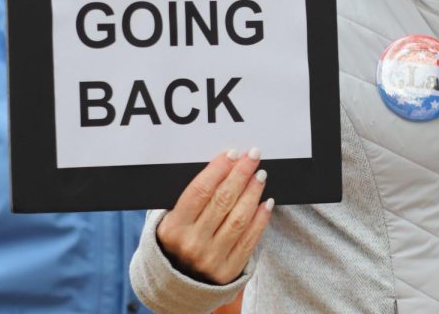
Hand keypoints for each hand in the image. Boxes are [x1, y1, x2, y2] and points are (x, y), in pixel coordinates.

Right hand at [156, 148, 273, 284]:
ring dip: (253, 193)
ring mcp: (211, 259)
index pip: (200, 191)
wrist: (177, 284)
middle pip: (223, 200)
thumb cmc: (177, 241)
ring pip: (238, 218)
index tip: (233, 153)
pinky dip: (261, 219)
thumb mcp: (171, 220)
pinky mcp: (228, 271)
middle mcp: (192, 243)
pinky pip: (249, 240)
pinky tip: (266, 202)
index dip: (219, 169)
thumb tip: (222, 166)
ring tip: (260, 175)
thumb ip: (191, 198)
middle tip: (253, 156)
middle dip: (241, 174)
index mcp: (174, 228)